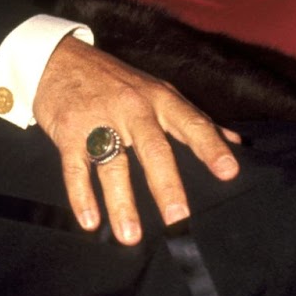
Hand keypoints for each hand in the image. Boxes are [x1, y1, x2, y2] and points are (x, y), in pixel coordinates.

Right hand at [32, 36, 240, 244]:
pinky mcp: (70, 133)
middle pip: (153, 149)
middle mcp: (133, 109)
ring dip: (122, 202)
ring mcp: (99, 121)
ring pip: (114, 165)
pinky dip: (81, 196)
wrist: (59, 59)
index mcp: (159, 99)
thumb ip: (195, 119)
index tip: (229, 171)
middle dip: (167, 185)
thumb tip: (237, 141)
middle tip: (180, 217)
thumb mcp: (159, 91)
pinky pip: (76, 168)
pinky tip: (90, 221)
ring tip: (131, 236)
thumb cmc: (118, 81)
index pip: (191, 123)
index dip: (210, 147)